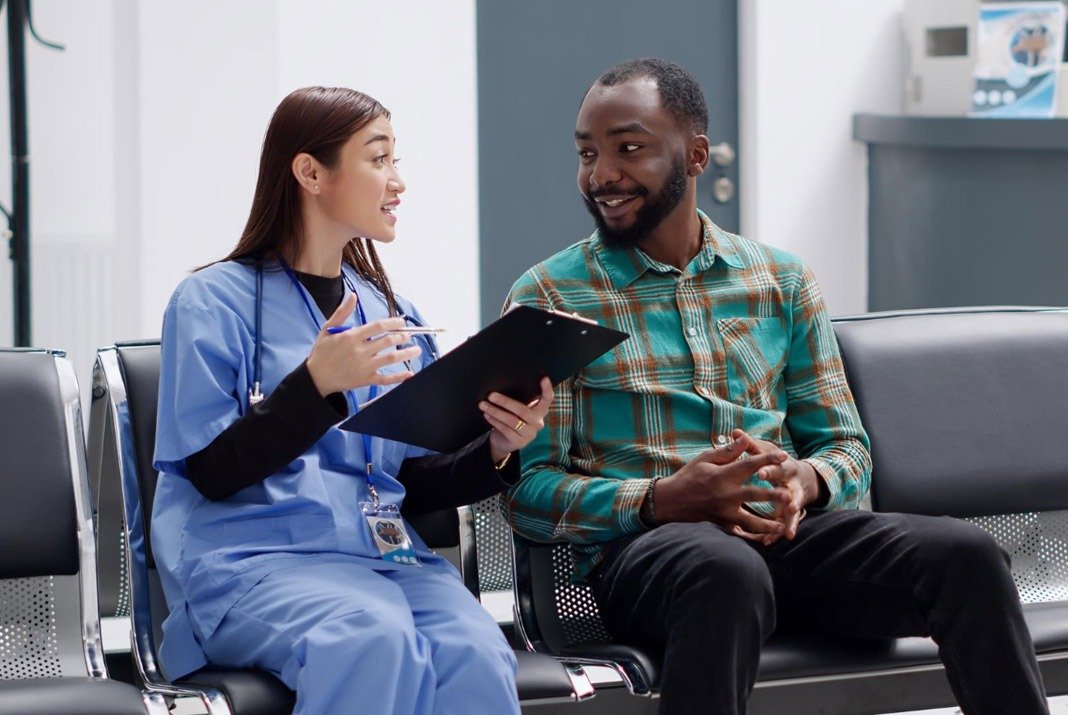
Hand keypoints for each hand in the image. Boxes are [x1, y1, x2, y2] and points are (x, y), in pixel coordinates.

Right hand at [305, 293, 421, 395]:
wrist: (315, 378)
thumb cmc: (322, 353)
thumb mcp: (327, 329)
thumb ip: (342, 312)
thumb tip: (353, 296)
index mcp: (352, 336)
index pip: (378, 326)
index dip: (393, 323)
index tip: (402, 322)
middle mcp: (360, 351)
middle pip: (388, 341)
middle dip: (402, 337)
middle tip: (409, 335)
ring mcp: (364, 366)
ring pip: (391, 358)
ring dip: (407, 353)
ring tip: (417, 349)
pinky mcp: (366, 379)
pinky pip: (385, 378)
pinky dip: (399, 377)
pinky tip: (410, 373)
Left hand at [480, 377, 554, 462]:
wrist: (504, 443)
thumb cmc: (511, 420)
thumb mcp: (517, 410)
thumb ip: (518, 401)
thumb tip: (504, 385)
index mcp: (540, 411)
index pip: (547, 400)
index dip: (547, 390)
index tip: (544, 378)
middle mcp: (538, 423)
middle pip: (523, 410)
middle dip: (505, 402)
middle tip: (491, 395)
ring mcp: (529, 434)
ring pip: (512, 421)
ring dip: (496, 411)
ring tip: (484, 405)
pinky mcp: (519, 442)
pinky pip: (506, 429)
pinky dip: (495, 421)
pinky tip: (487, 415)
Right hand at [652, 438, 790, 540]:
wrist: (670, 501)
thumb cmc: (688, 476)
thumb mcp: (705, 459)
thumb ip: (728, 452)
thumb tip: (745, 438)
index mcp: (722, 476)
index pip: (749, 465)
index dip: (767, 459)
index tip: (783, 455)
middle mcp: (725, 495)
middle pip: (754, 495)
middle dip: (773, 496)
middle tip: (789, 496)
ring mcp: (724, 512)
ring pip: (750, 521)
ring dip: (768, 524)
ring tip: (783, 526)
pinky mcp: (721, 523)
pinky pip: (741, 532)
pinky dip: (754, 536)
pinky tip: (767, 538)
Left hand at [732, 429, 821, 539]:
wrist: (803, 477)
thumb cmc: (777, 461)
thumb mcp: (767, 451)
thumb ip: (751, 445)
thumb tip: (735, 432)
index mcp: (784, 467)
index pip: (776, 467)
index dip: (769, 469)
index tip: (760, 473)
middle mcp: (792, 484)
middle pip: (790, 491)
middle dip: (787, 498)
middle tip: (785, 504)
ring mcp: (794, 500)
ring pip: (793, 511)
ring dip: (791, 521)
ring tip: (786, 532)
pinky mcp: (791, 513)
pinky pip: (786, 523)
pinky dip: (780, 532)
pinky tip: (770, 541)